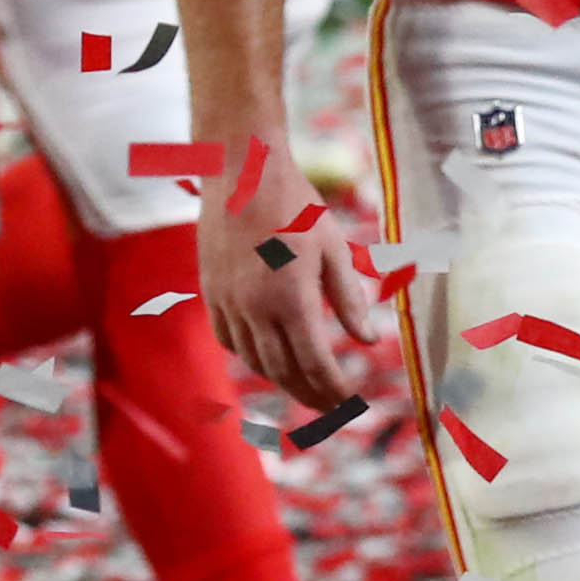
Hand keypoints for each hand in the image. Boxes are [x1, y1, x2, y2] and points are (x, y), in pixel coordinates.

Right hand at [197, 133, 375, 417]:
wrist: (240, 171)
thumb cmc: (295, 203)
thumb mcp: (333, 248)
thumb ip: (348, 299)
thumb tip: (368, 340)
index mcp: (291, 300)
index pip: (315, 363)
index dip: (333, 388)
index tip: (350, 400)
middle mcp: (256, 310)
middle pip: (283, 372)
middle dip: (310, 395)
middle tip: (331, 409)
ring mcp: (229, 303)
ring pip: (254, 360)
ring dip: (281, 380)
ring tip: (304, 388)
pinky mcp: (211, 292)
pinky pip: (228, 339)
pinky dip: (249, 356)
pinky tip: (265, 358)